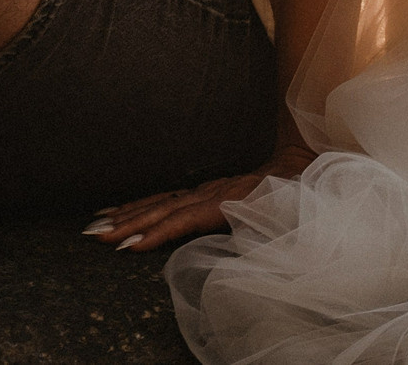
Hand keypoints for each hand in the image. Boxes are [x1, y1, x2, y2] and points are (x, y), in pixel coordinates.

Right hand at [81, 143, 318, 252]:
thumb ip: (260, 226)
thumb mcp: (289, 213)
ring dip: (129, 212)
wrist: (312, 160)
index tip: (127, 246)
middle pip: (165, 208)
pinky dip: (145, 203)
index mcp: (231, 200)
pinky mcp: (210, 189)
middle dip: (128, 222)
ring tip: (97, 223)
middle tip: (94, 236)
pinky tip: (126, 209)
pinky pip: (170, 197)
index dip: (156, 233)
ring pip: (162, 201)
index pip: (185, 219)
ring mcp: (210, 187)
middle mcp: (215, 191)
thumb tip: (233, 237)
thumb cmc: (303, 196)